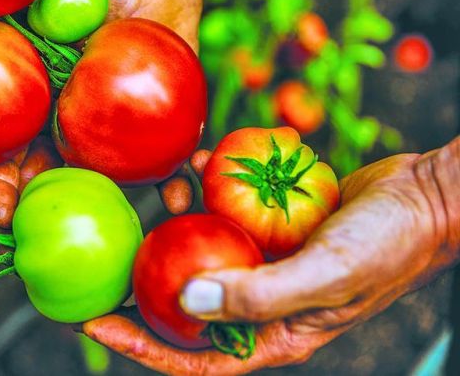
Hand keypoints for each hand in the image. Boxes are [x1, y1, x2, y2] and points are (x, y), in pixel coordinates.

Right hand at [0, 0, 240, 227]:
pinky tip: (181, 199)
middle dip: (51, 210)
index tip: (1, 210)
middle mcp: (72, 123)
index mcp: (34, 104)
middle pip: (55, 179)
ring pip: (109, 180)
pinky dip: (176, 180)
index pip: (5, 154)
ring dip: (115, 206)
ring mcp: (117, 126)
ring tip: (124, 219)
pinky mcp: (163, 119)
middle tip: (57, 228)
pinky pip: (169, 158)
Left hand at [83, 136, 459, 374]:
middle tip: (101, 264)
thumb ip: (258, 295)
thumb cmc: (388, 244)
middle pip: (188, 306)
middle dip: (142, 287)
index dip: (141, 345)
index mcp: (275, 332)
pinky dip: (211, 188)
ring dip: (180, 222)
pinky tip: (202, 163)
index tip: (93, 325)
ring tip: (168, 190)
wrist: (426, 197)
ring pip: (204, 251)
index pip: (196, 355)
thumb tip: (187, 303)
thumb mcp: (325, 274)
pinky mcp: (271, 226)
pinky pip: (227, 210)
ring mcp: (266, 262)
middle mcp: (264, 302)